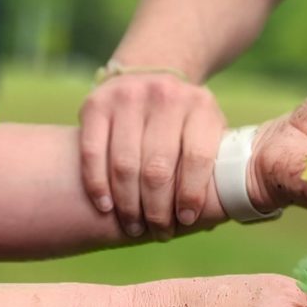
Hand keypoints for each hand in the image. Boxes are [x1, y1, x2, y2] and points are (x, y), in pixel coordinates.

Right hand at [79, 69, 224, 237]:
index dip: (190, 195)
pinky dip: (97, 184)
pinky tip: (105, 206)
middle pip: (157, 168)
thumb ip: (214, 163)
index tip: (185, 220)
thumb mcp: (207, 129)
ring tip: (133, 226)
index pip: (197, 157)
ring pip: (124, 164)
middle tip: (157, 232)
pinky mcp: (96, 104)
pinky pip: (92, 152)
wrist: (148, 74)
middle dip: (156, 209)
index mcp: (201, 105)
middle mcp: (165, 95)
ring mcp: (128, 96)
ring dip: (128, 204)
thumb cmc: (183, 120)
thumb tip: (213, 217)